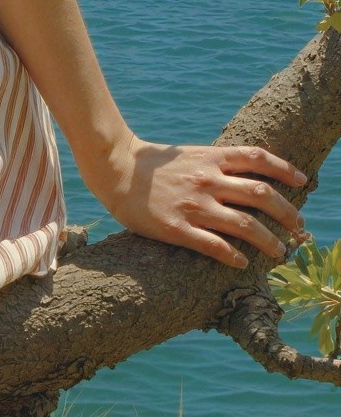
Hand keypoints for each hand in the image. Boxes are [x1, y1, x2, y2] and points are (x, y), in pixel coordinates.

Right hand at [89, 133, 310, 268]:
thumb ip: (215, 163)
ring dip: (269, 241)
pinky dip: (233, 255)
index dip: (285, 169)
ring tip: (280, 252)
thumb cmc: (150, 164)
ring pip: (245, 224)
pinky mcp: (176, 228)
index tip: (302, 181)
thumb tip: (245, 174)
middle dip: (287, 212)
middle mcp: (207, 180)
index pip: (259, 159)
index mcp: (211, 158)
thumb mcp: (188, 154)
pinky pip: (213, 245)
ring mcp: (193, 205)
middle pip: (260, 194)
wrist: (114, 170)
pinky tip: (242, 263)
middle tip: (299, 227)